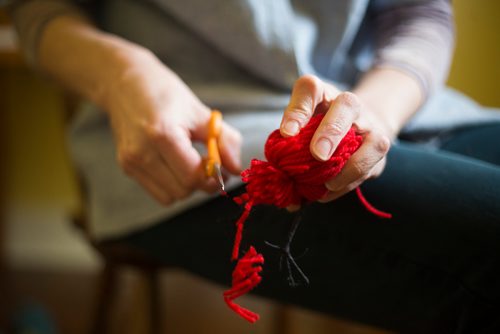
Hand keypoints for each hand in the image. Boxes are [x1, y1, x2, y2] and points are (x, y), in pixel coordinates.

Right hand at [103, 49, 241, 204]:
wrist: (123, 82)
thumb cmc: (162, 92)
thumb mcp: (199, 111)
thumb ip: (224, 141)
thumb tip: (236, 169)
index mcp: (161, 135)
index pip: (193, 177)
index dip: (214, 178)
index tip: (223, 169)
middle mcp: (141, 153)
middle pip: (183, 190)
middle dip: (202, 183)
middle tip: (210, 165)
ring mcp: (130, 163)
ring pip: (171, 197)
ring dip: (187, 186)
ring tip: (192, 164)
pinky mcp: (127, 167)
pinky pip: (158, 192)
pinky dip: (172, 185)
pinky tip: (176, 165)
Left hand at [280, 75, 391, 202]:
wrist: (360, 124)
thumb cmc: (320, 127)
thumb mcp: (298, 129)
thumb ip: (286, 147)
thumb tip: (279, 180)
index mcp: (322, 93)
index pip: (309, 88)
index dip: (298, 111)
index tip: (286, 133)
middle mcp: (350, 104)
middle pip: (347, 105)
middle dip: (332, 131)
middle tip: (318, 155)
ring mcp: (371, 126)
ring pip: (372, 142)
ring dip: (349, 167)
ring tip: (327, 184)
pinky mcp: (379, 150)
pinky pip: (370, 168)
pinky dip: (348, 184)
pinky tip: (330, 192)